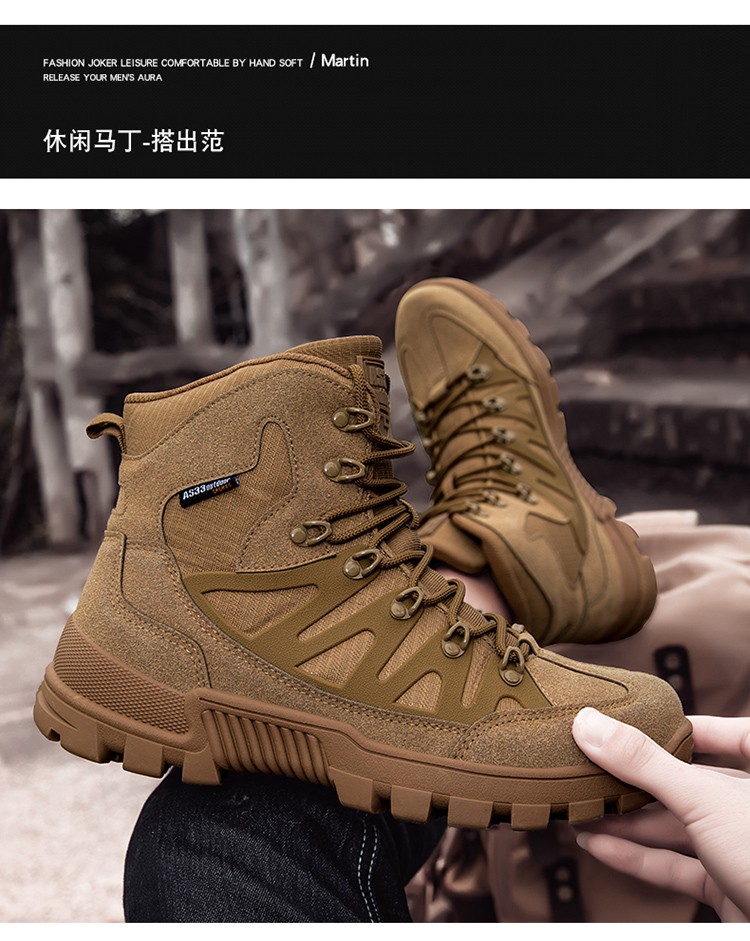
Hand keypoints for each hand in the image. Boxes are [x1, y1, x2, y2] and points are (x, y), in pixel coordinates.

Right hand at [571, 709, 749, 921]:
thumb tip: (590, 725)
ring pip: (679, 826)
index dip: (693, 727)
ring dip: (628, 822)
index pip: (735, 734)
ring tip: (582, 810)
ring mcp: (742, 850)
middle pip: (692, 782)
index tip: (650, 724)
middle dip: (639, 780)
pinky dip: (637, 857)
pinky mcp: (729, 887)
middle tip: (593, 769)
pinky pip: (678, 866)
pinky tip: (600, 846)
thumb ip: (645, 764)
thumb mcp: (704, 799)